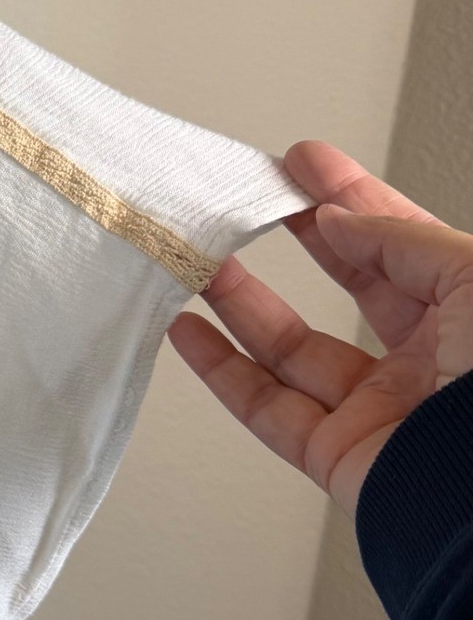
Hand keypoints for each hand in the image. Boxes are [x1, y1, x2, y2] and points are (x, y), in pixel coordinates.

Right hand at [167, 141, 472, 518]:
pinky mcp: (339, 458)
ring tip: (197, 258)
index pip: (405, 244)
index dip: (352, 198)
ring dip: (240, 300)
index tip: (302, 162)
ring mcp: (383, 412)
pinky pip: (268, 408)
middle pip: (353, 288)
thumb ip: (401, 240)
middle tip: (249, 199)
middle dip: (300, 237)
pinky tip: (186, 331)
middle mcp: (433, 363)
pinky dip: (220, 369)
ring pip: (295, 348)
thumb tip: (335, 221)